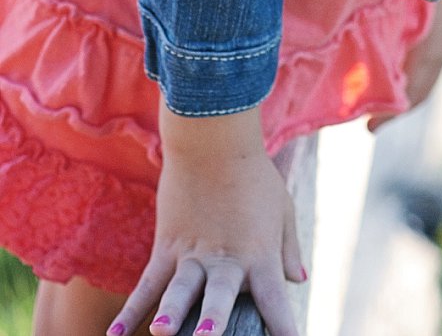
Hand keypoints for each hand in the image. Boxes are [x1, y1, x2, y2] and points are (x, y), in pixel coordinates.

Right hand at [107, 106, 306, 335]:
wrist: (213, 139)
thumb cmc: (254, 175)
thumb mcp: (281, 208)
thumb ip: (287, 246)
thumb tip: (298, 280)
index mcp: (259, 253)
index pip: (274, 299)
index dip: (283, 327)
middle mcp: (226, 259)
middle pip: (220, 295)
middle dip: (215, 320)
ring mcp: (192, 255)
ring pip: (179, 290)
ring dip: (172, 314)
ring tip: (162, 332)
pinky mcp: (166, 246)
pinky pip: (146, 284)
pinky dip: (129, 311)